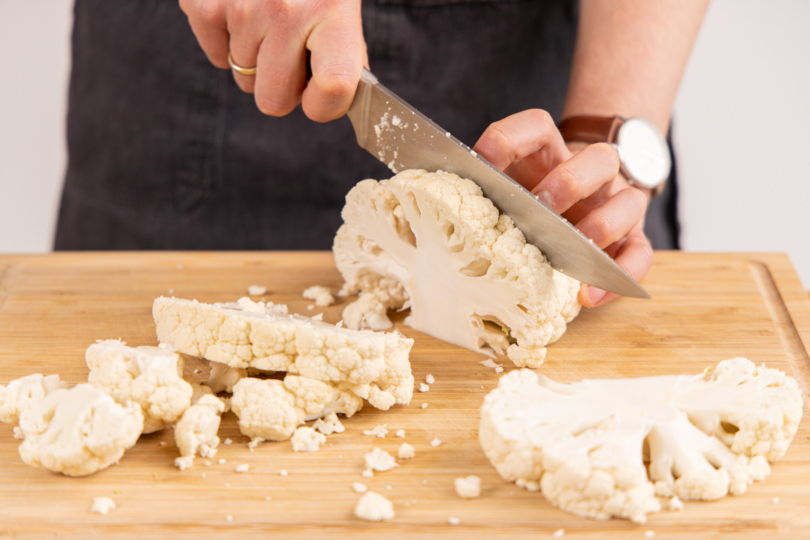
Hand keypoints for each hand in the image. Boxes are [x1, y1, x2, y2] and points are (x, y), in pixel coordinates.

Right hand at [179, 0, 366, 121]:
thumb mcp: (340, 1)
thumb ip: (345, 51)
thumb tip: (336, 97)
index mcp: (332, 12)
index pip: (333, 89)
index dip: (325, 106)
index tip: (319, 96)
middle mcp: (287, 11)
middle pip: (273, 101)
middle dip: (279, 87)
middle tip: (287, 55)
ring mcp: (242, 7)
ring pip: (242, 76)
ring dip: (253, 57)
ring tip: (266, 18)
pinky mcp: (203, 2)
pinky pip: (215, 55)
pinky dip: (226, 41)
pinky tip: (241, 11)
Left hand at [472, 109, 653, 308]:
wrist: (574, 201)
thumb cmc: (526, 196)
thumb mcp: (505, 184)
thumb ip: (482, 187)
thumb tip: (429, 200)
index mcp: (548, 151)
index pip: (537, 127)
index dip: (510, 138)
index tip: (484, 159)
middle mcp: (589, 172)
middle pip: (599, 157)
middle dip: (570, 180)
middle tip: (542, 205)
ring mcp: (614, 203)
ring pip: (630, 200)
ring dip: (604, 223)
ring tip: (580, 247)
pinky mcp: (631, 238)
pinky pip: (639, 254)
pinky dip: (619, 274)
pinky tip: (589, 295)